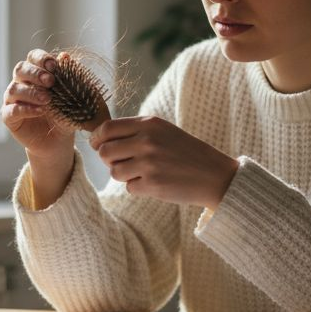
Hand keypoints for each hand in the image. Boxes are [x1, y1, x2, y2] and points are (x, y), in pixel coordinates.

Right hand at [1, 48, 75, 160]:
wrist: (58, 140)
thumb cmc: (64, 114)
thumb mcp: (70, 96)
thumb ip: (67, 76)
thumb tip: (65, 56)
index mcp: (35, 73)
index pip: (33, 57)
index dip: (41, 59)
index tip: (54, 65)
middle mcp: (21, 83)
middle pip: (20, 69)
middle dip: (35, 73)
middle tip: (50, 81)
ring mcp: (12, 100)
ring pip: (14, 89)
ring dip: (31, 92)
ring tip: (47, 99)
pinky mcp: (8, 117)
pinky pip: (11, 110)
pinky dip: (25, 109)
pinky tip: (39, 111)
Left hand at [90, 116, 238, 209]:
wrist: (214, 175)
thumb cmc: (185, 152)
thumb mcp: (163, 131)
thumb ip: (135, 131)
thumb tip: (100, 138)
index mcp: (149, 124)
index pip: (107, 128)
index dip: (97, 139)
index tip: (98, 145)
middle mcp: (147, 141)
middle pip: (105, 151)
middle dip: (109, 159)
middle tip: (122, 162)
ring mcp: (149, 164)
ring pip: (114, 172)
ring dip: (124, 175)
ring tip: (143, 172)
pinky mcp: (152, 185)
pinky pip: (129, 188)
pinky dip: (138, 187)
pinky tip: (155, 182)